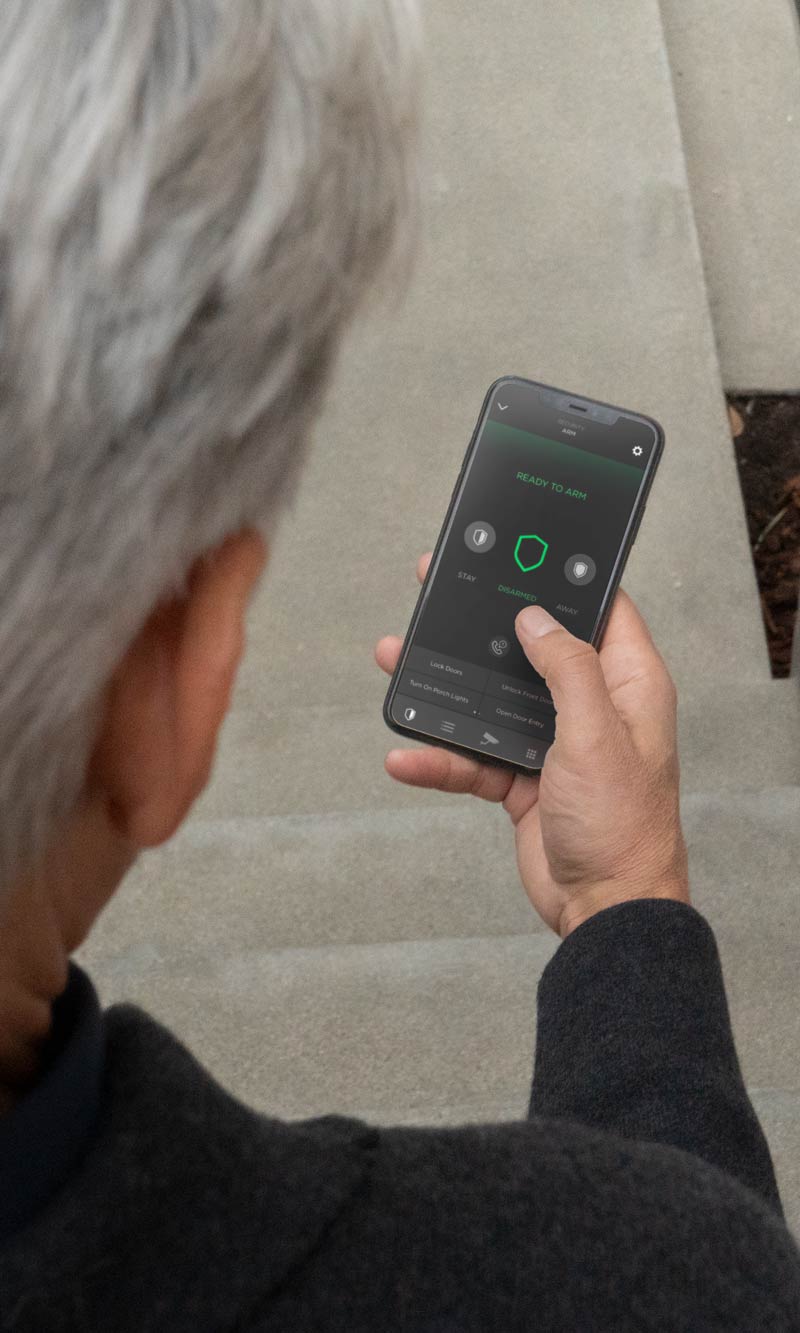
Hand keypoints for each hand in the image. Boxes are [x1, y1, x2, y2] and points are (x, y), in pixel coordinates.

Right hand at [375, 556, 689, 938]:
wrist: (606, 909)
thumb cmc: (623, 827)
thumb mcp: (596, 734)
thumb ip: (568, 670)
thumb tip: (536, 619)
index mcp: (627, 684)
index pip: (600, 611)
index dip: (562, 580)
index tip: (521, 551)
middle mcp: (591, 707)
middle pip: (530, 649)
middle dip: (482, 626)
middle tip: (436, 592)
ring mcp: (553, 744)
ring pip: (491, 701)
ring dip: (445, 689)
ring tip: (395, 661)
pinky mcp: (523, 780)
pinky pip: (472, 758)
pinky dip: (439, 757)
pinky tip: (405, 757)